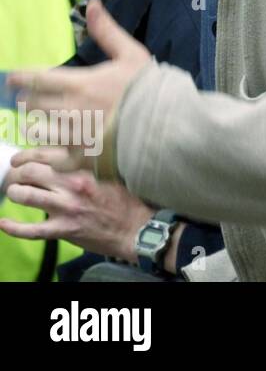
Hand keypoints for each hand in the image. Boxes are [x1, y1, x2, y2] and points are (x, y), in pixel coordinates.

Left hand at [0, 161, 151, 262]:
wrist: (135, 227)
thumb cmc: (124, 197)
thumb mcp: (110, 171)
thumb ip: (87, 161)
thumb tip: (63, 152)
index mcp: (86, 166)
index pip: (47, 152)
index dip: (27, 153)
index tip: (20, 157)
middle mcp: (74, 184)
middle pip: (31, 171)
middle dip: (17, 172)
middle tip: (15, 175)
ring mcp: (68, 208)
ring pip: (26, 195)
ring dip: (14, 192)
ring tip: (15, 192)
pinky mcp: (64, 229)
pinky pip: (31, 230)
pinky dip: (13, 227)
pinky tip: (3, 223)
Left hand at [6, 0, 153, 171]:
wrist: (169, 127)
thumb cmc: (151, 90)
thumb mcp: (132, 54)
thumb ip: (107, 31)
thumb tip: (92, 3)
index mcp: (81, 84)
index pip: (37, 79)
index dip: (20, 77)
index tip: (13, 78)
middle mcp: (72, 110)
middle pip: (33, 105)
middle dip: (27, 100)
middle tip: (28, 99)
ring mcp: (75, 136)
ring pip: (38, 130)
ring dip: (34, 125)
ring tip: (36, 124)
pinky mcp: (81, 158)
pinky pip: (49, 159)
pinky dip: (37, 157)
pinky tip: (31, 156)